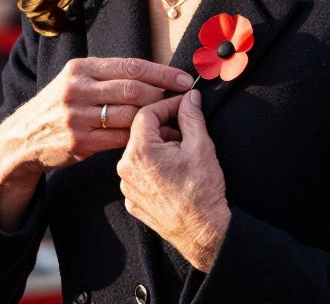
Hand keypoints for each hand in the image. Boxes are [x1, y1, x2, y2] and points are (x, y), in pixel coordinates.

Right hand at [0, 57, 193, 228]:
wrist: (24, 137)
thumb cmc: (59, 105)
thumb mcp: (74, 80)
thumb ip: (107, 76)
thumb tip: (153, 74)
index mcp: (80, 68)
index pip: (131, 66)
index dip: (163, 73)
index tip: (185, 80)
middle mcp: (77, 89)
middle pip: (133, 89)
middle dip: (163, 95)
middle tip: (181, 101)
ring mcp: (77, 117)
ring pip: (129, 115)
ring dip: (155, 119)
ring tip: (172, 121)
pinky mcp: (79, 142)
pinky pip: (120, 138)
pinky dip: (141, 138)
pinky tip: (154, 138)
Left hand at [118, 90, 231, 271]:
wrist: (203, 232)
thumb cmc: (202, 191)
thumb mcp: (200, 146)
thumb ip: (191, 116)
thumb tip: (189, 97)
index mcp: (139, 151)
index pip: (145, 114)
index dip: (166, 105)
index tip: (182, 105)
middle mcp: (125, 168)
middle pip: (141, 134)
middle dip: (164, 129)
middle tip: (186, 133)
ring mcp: (127, 187)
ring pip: (140, 155)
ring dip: (159, 149)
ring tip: (182, 156)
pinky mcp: (132, 201)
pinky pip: (140, 175)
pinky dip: (154, 170)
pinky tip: (174, 175)